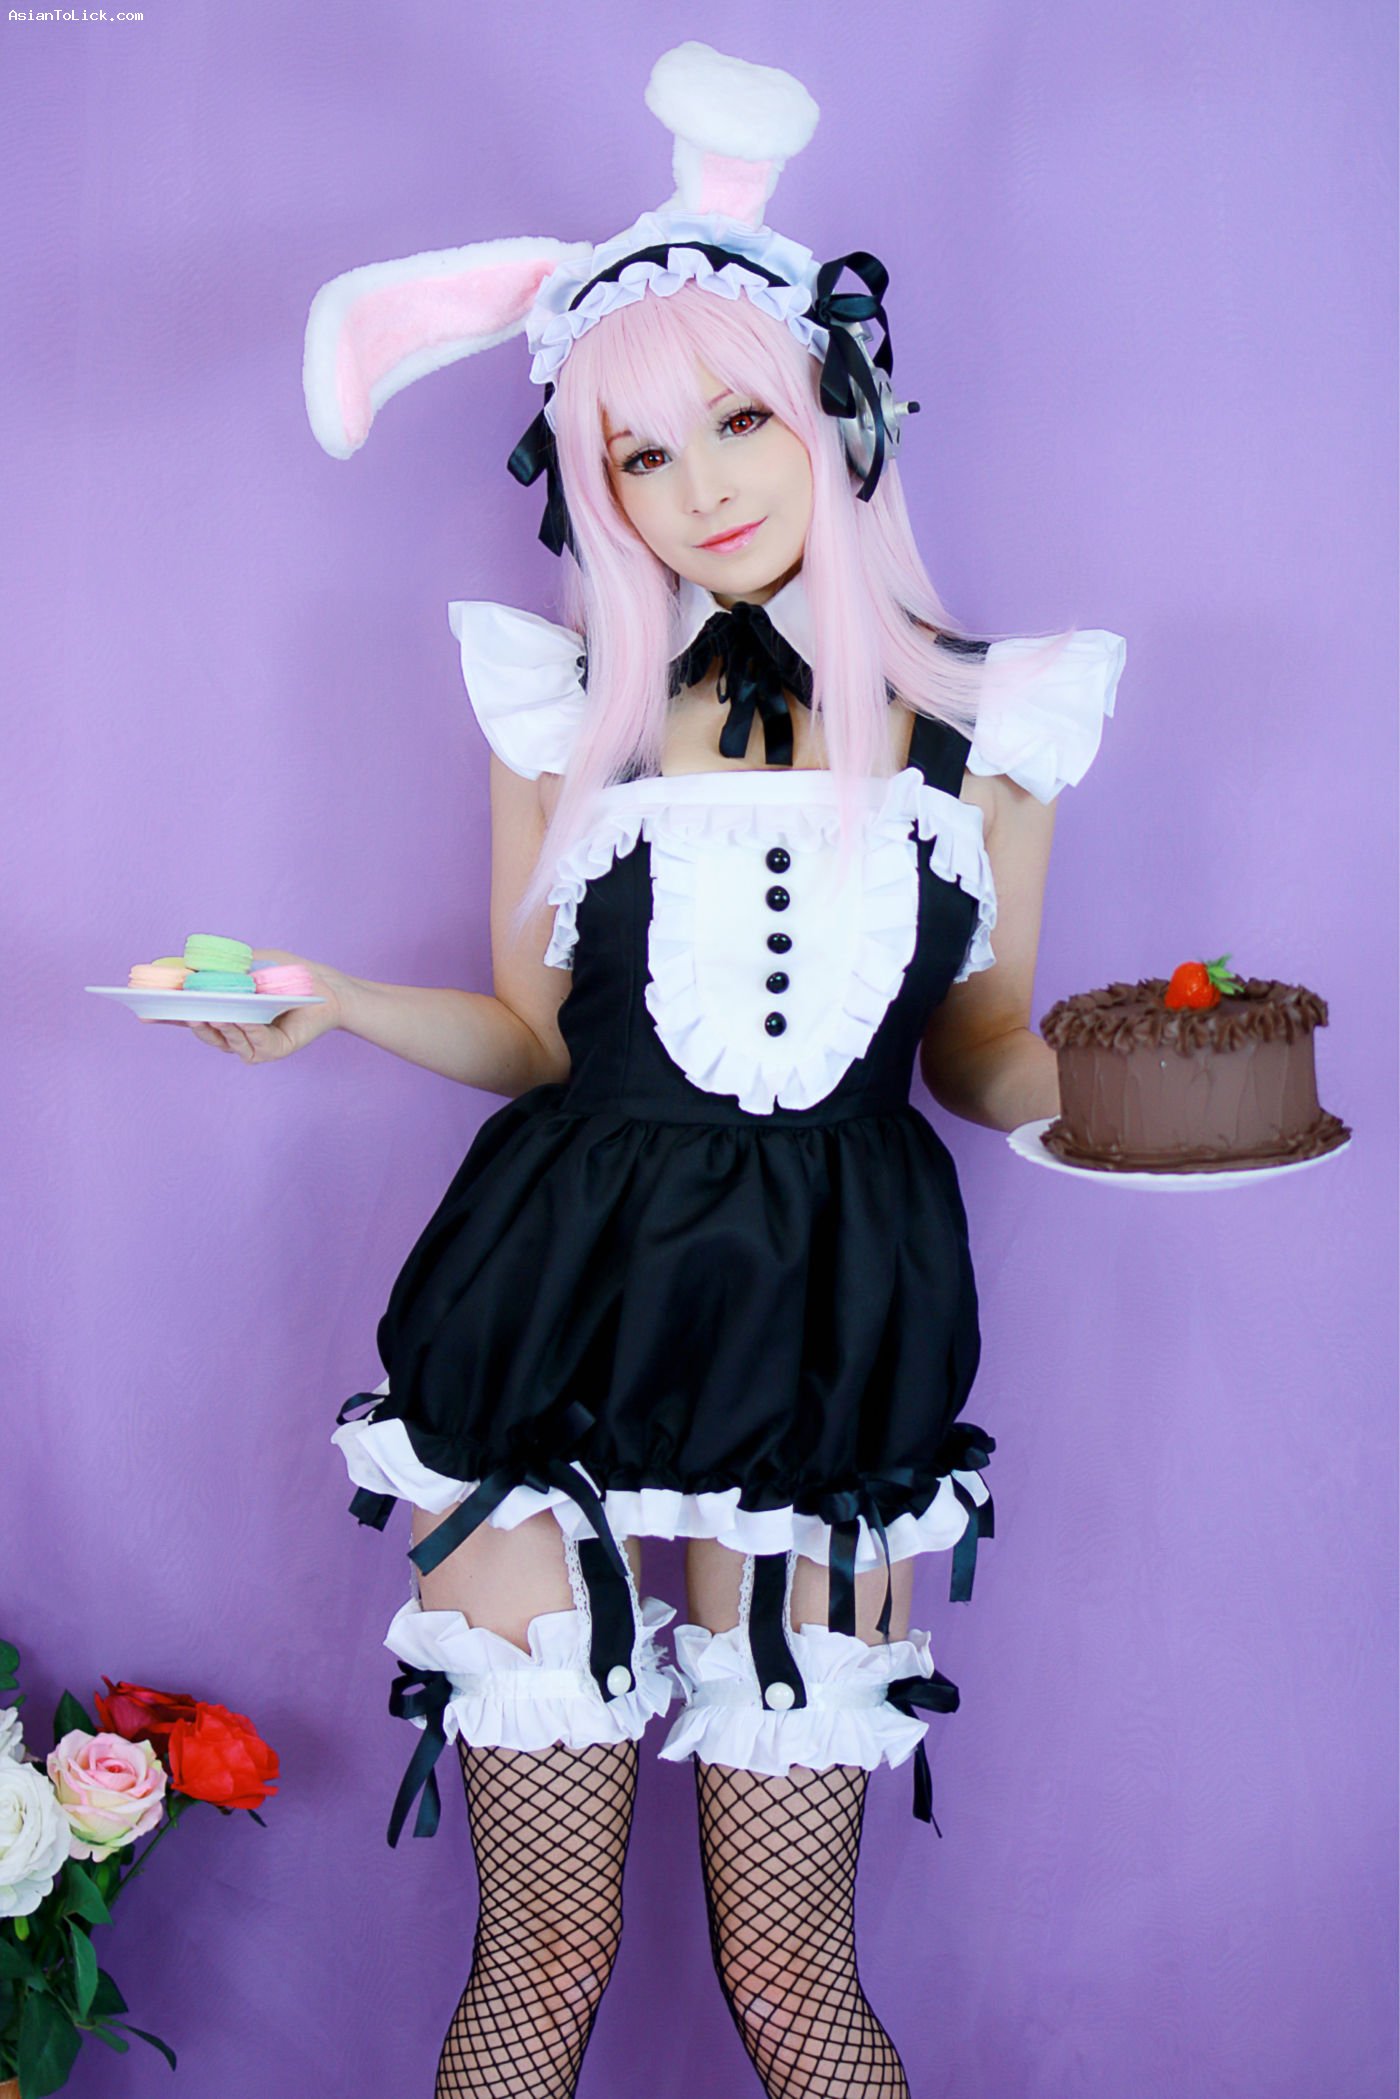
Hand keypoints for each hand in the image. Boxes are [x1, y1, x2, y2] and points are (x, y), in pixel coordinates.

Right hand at [149, 948, 349, 1064]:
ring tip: (209, 1014)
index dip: (165, 1016)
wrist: (323, 984)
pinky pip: (255, 1044)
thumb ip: (217, 969)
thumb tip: (184, 971)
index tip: (142, 1012)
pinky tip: (241, 1019)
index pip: (188, 1015)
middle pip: (204, 1032)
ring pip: (227, 1041)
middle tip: (180, 1010)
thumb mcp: (245, 964)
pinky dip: (247, 1031)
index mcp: (223, 1011)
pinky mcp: (274, 1050)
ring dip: (218, 1027)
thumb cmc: (284, 973)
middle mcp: (234, 1032)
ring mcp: (252, 1043)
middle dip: (189, 1022)